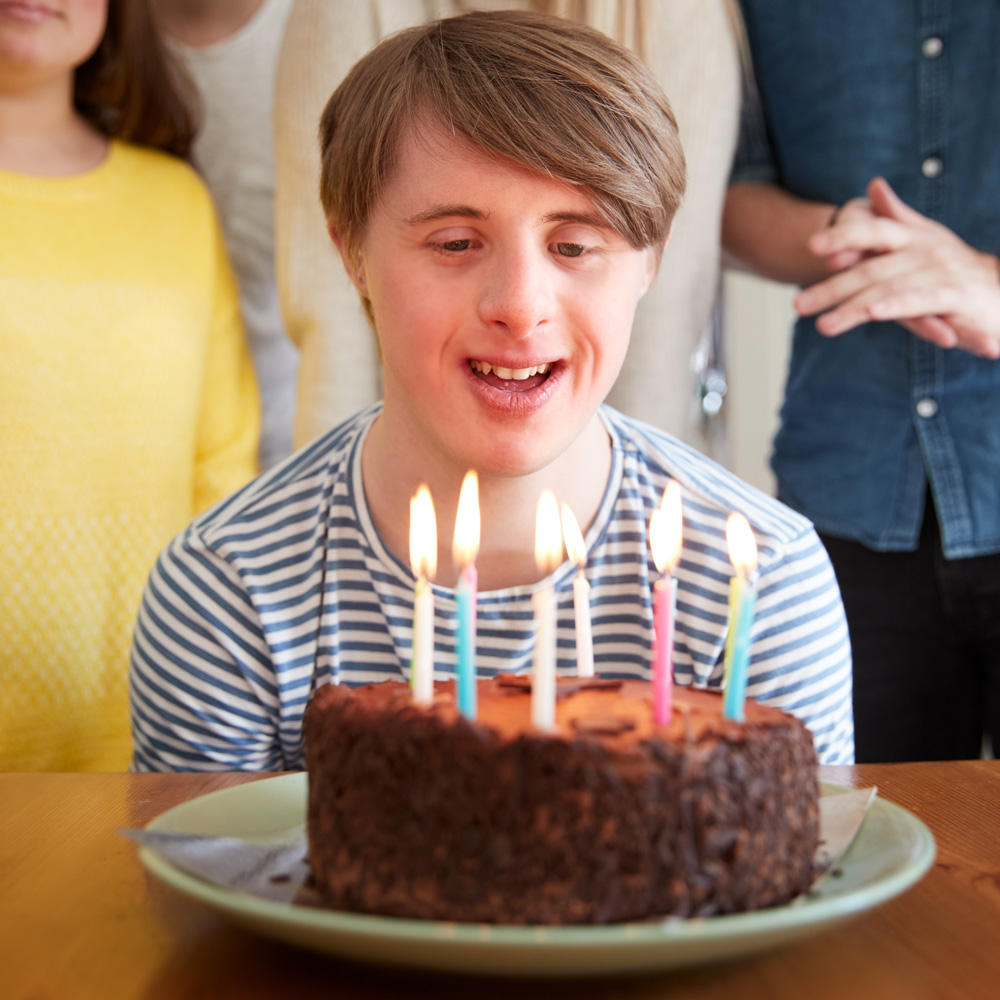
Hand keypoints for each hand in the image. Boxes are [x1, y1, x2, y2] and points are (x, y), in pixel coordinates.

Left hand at [793, 177, 999, 358]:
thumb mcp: (923, 238)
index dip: (842, 235)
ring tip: (822, 325)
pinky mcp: (954, 297)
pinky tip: (874, 314)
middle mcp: (924, 250)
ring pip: (887, 290)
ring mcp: (939, 272)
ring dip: (852, 308)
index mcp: (912, 235)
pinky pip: (920, 301)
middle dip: (831, 288)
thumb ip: (894, 216)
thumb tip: (873, 185)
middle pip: (869, 269)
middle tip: (798, 305)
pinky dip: (897, 305)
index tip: (810, 245)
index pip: (872, 229)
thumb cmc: (952, 270)